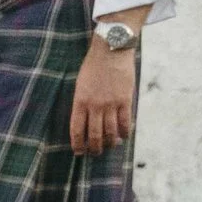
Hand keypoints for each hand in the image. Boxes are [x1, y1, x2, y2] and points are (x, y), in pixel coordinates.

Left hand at [69, 31, 137, 154]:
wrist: (111, 49)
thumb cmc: (93, 65)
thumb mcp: (80, 83)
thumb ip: (82, 102)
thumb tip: (86, 121)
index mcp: (80, 101)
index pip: (77, 129)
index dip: (77, 144)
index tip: (79, 152)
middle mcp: (95, 105)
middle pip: (94, 135)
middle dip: (94, 148)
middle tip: (95, 153)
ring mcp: (111, 103)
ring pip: (110, 132)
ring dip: (110, 143)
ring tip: (110, 146)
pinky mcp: (125, 100)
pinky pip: (125, 123)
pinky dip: (124, 133)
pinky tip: (123, 136)